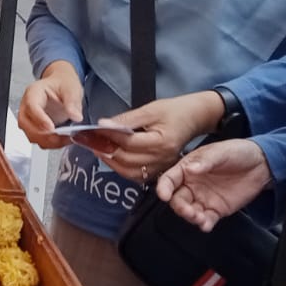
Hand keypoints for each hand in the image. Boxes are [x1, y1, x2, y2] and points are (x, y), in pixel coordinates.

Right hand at [17, 63, 84, 148]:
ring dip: (47, 141)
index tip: (52, 128)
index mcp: (33, 93)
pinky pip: (37, 139)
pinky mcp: (34, 128)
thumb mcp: (71, 88)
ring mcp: (29, 118)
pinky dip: (49, 143)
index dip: (40, 119)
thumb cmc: (62, 84)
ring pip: (30, 135)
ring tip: (65, 139)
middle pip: (26, 124)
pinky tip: (62, 140)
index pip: (31, 107)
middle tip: (61, 137)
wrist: (61, 85)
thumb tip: (76, 116)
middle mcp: (27, 106)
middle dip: (43, 134)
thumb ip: (72, 101)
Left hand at [75, 91, 225, 181]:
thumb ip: (126, 119)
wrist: (194, 118)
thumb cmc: (174, 110)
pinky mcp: (161, 170)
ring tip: (99, 150)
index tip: (93, 130)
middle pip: (127, 160)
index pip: (129, 142)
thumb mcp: (150, 109)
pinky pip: (138, 175)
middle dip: (106, 151)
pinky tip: (114, 158)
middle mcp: (162, 158)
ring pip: (130, 172)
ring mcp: (162, 167)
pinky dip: (123, 169)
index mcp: (162, 141)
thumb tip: (103, 125)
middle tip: (90, 141)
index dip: (108, 136)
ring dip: (111, 162)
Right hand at [155, 139, 272, 229]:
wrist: (262, 164)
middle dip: (180, 207)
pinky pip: (206, 219)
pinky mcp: (216, 210)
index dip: (164, 187)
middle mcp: (192, 185)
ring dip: (191, 217)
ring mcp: (204, 198)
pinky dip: (204, 224)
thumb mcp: (221, 152)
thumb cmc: (238, 152)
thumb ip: (205, 161)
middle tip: (188, 211)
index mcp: (188, 168)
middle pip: (177, 199)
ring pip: (189, 211)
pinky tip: (206, 225)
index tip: (164, 195)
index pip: (169, 179)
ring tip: (200, 218)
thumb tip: (190, 169)